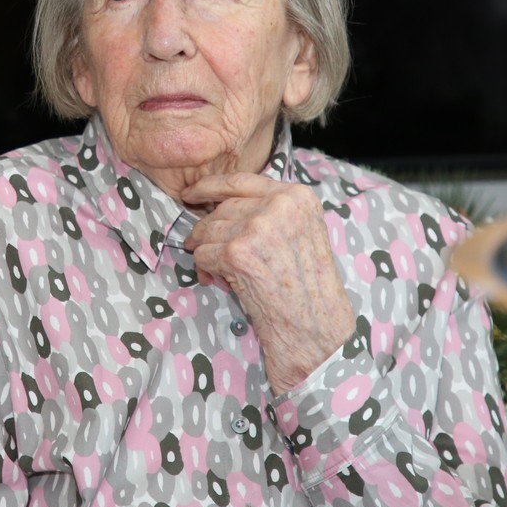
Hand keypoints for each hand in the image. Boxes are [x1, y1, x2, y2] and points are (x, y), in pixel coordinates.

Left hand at [182, 173, 355, 394]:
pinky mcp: (238, 252)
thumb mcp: (300, 232)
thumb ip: (270, 211)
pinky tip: (220, 281)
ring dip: (206, 251)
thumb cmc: (306, 286)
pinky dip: (205, 269)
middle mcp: (279, 206)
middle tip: (207, 250)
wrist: (314, 326)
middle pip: (222, 207)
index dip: (211, 186)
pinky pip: (203, 253)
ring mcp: (258, 227)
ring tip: (219, 272)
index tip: (193, 194)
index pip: (242, 179)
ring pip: (208, 229)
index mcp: (297, 197)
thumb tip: (219, 205)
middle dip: (208, 229)